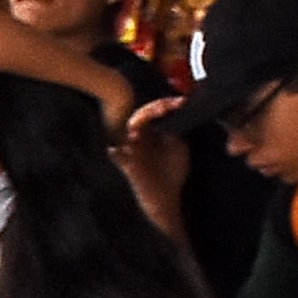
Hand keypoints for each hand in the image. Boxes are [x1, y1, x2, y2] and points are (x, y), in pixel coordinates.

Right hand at [116, 107, 192, 228]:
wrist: (166, 196)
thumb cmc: (172, 172)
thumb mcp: (179, 147)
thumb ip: (176, 131)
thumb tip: (178, 114)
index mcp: (152, 132)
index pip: (154, 112)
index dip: (165, 104)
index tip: (180, 101)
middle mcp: (141, 138)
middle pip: (140, 116)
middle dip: (152, 109)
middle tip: (166, 107)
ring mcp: (134, 151)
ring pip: (129, 131)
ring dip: (137, 123)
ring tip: (151, 115)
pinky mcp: (129, 166)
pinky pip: (118, 157)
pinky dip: (116, 153)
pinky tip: (117, 148)